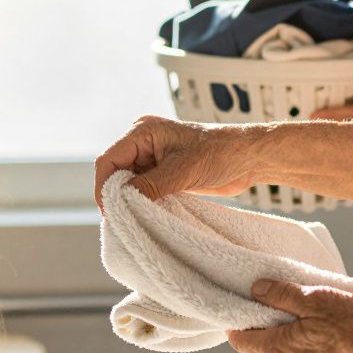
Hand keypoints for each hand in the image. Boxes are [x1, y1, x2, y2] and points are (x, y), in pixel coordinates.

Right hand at [93, 115, 256, 208]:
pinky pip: (143, 189)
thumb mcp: (182, 171)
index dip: (104, 187)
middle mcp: (144, 143)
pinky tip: (145, 215)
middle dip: (115, 195)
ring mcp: (153, 158)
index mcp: (143, 132)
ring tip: (132, 220)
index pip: (109, 160)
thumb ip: (149, 185)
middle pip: (114, 172)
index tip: (110, 211)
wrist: (248, 158)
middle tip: (120, 220)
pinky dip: (142, 202)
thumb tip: (121, 202)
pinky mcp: (163, 172)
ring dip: (129, 200)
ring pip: (127, 183)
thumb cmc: (220, 153)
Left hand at [226, 279, 352, 352]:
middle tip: (301, 306)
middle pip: (267, 347)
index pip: (240, 341)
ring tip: (325, 322)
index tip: (250, 305)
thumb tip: (256, 289)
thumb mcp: (318, 299)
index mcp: (279, 352)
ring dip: (299, 339)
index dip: (240, 321)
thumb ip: (282, 294)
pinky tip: (337, 340)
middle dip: (277, 326)